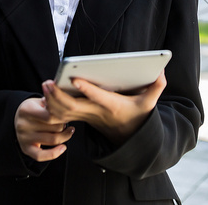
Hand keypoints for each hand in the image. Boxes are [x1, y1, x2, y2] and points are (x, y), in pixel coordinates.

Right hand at [14, 97, 74, 161]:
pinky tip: (63, 147)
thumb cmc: (34, 108)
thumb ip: (52, 102)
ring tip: (69, 131)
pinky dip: (54, 153)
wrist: (17, 117)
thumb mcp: (40, 100)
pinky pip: (40, 156)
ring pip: (52, 140)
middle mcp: (23, 124)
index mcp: (26, 110)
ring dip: (64, 136)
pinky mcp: (25, 148)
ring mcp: (24, 138)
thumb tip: (65, 106)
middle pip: (54, 128)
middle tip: (67, 121)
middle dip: (64, 125)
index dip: (63, 116)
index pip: (50, 116)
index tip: (68, 114)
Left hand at [42, 71, 166, 144]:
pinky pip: (63, 115)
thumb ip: (157, 86)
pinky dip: (52, 108)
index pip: (98, 98)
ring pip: (65, 112)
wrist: (128, 136)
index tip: (75, 78)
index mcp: (113, 106)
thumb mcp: (150, 103)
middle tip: (48, 82)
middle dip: (59, 96)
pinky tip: (45, 96)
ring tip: (45, 85)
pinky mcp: (81, 118)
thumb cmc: (138, 115)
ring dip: (52, 101)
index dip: (87, 89)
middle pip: (74, 107)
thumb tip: (162, 70)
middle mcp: (97, 112)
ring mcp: (87, 117)